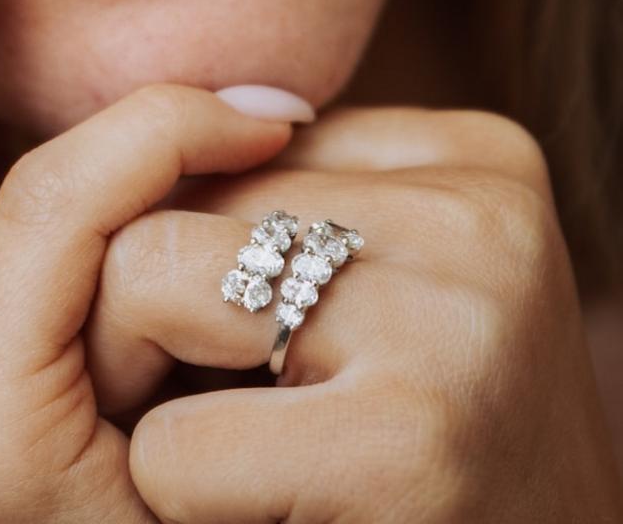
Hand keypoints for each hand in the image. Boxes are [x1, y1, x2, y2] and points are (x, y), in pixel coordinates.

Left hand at [84, 106, 622, 521]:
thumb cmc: (425, 441)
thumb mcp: (379, 283)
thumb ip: (290, 200)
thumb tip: (179, 138)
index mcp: (477, 159)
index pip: (237, 146)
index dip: (204, 256)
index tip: (266, 345)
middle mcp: (477, 219)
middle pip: (184, 199)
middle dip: (159, 308)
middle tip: (232, 406)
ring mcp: (452, 322)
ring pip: (147, 277)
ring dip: (155, 390)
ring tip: (253, 451)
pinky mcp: (408, 447)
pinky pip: (173, 442)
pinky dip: (179, 495)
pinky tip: (270, 514)